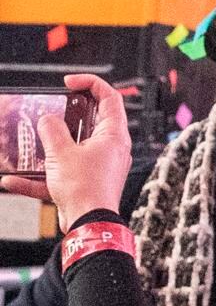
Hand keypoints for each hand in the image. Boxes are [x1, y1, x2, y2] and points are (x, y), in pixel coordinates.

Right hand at [0, 76, 131, 231]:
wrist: (88, 223)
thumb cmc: (86, 189)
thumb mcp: (63, 153)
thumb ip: (52, 132)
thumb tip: (47, 120)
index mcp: (113, 134)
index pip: (109, 97)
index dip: (91, 83)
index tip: (69, 81)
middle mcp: (110, 148)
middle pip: (90, 121)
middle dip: (65, 115)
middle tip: (48, 110)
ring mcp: (98, 165)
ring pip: (71, 148)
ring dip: (47, 148)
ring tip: (28, 143)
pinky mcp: (85, 182)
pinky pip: (59, 174)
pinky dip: (38, 176)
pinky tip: (13, 180)